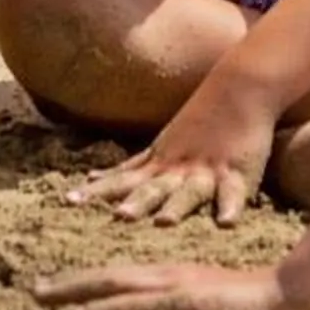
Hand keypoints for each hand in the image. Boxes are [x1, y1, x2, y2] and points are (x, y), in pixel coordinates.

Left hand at [33, 261, 309, 309]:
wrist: (287, 297)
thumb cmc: (259, 305)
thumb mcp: (217, 306)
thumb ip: (195, 309)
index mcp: (174, 276)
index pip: (124, 279)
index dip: (90, 283)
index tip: (60, 291)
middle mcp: (166, 275)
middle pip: (108, 278)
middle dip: (69, 284)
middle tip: (35, 291)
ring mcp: (172, 286)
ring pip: (112, 287)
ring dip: (73, 293)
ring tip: (42, 298)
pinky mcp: (180, 301)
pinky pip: (130, 307)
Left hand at [65, 76, 277, 226]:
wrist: (241, 85)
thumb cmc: (199, 119)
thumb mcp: (161, 145)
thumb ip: (131, 168)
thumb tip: (92, 178)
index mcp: (159, 164)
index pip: (122, 181)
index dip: (97, 192)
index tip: (68, 202)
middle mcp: (179, 168)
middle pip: (152, 189)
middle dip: (134, 204)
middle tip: (116, 218)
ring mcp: (208, 170)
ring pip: (189, 192)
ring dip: (176, 206)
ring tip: (164, 221)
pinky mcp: (240, 173)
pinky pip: (234, 193)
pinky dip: (230, 207)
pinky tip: (225, 224)